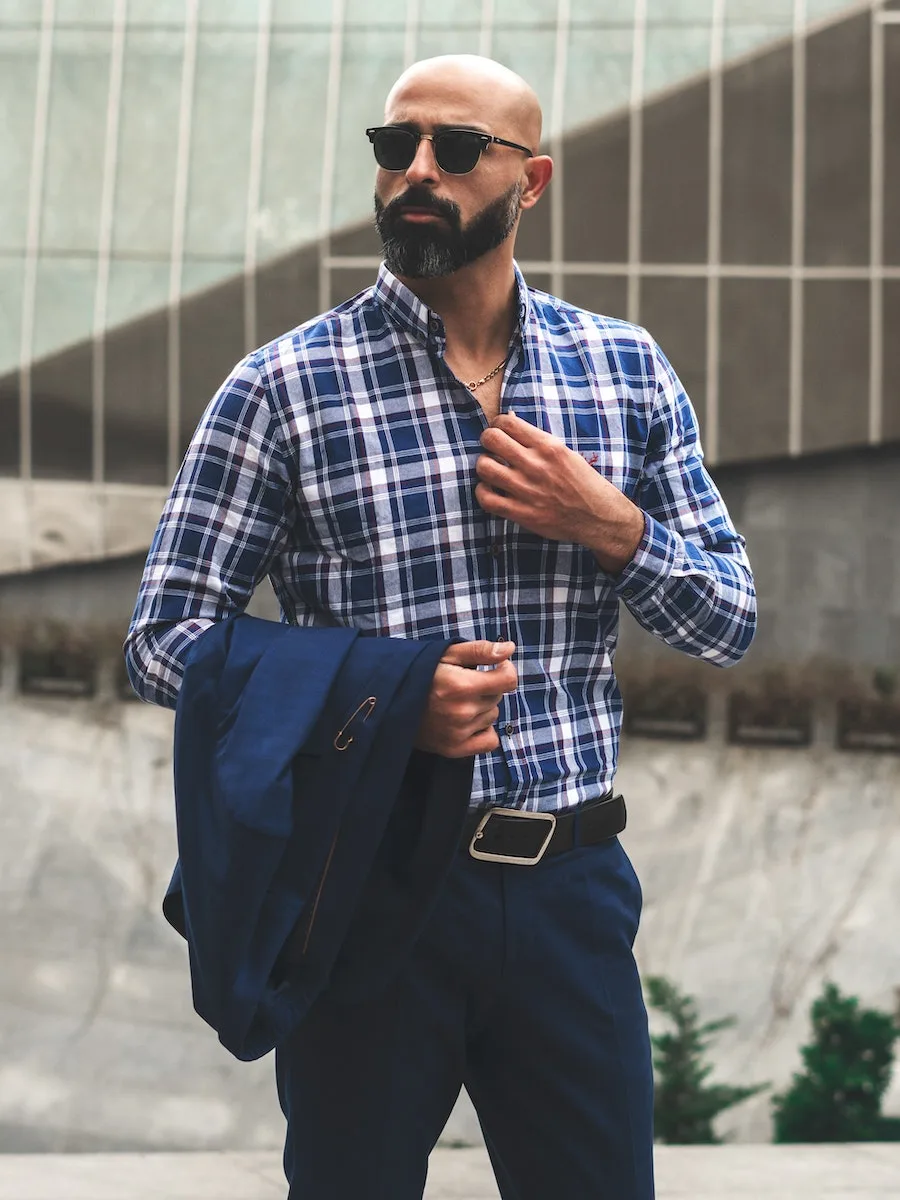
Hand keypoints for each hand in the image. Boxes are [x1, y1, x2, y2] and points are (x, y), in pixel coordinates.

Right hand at [416, 640, 517, 757]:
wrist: (388, 703)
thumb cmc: (418, 673)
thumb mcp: (447, 654)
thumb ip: (480, 650)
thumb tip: (510, 648)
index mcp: (461, 685)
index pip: (508, 680)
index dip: (505, 670)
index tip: (494, 668)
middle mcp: (462, 712)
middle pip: (498, 697)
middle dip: (487, 688)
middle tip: (463, 685)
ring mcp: (459, 733)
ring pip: (492, 716)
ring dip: (482, 708)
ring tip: (457, 702)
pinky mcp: (454, 749)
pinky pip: (490, 740)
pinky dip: (484, 731)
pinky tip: (468, 722)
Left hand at [474, 412, 644, 573]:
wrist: (598, 517)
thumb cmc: (582, 483)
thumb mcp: (565, 453)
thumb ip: (538, 442)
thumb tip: (510, 425)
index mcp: (548, 446)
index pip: (507, 422)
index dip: (497, 425)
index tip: (499, 432)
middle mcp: (536, 465)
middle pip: (491, 439)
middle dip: (487, 441)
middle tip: (492, 449)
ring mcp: (527, 490)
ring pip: (484, 467)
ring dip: (484, 466)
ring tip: (492, 470)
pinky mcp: (522, 513)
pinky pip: (487, 499)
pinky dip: (483, 492)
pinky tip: (491, 490)